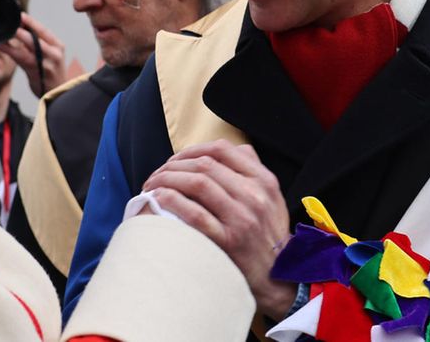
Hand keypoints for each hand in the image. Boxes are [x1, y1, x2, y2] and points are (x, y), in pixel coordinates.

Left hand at [0, 12, 67, 96]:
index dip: (31, 22)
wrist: (57, 92)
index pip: (43, 30)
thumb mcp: (49, 53)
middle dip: (20, 29)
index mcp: (57, 45)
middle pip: (35, 37)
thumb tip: (22, 25)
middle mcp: (53, 53)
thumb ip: (38, 41)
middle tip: (8, 21)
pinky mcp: (35, 72)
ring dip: (13, 38)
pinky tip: (0, 45)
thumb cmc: (51, 71)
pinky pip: (20, 58)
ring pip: (27, 47)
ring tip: (2, 32)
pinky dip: (9, 50)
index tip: (20, 15)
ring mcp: (45, 63)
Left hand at [141, 140, 295, 319]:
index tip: (175, 159)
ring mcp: (242, 218)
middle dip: (173, 165)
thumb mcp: (271, 198)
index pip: (222, 150)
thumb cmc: (267, 236)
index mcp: (263, 181)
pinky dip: (172, 202)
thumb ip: (251, 171)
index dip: (191, 150)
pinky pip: (195, 214)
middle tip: (156, 175)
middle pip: (204, 165)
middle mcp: (254, 196)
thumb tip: (222, 150)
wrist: (277, 278)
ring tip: (152, 186)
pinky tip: (158, 199)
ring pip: (198, 183)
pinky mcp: (229, 241)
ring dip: (167, 180)